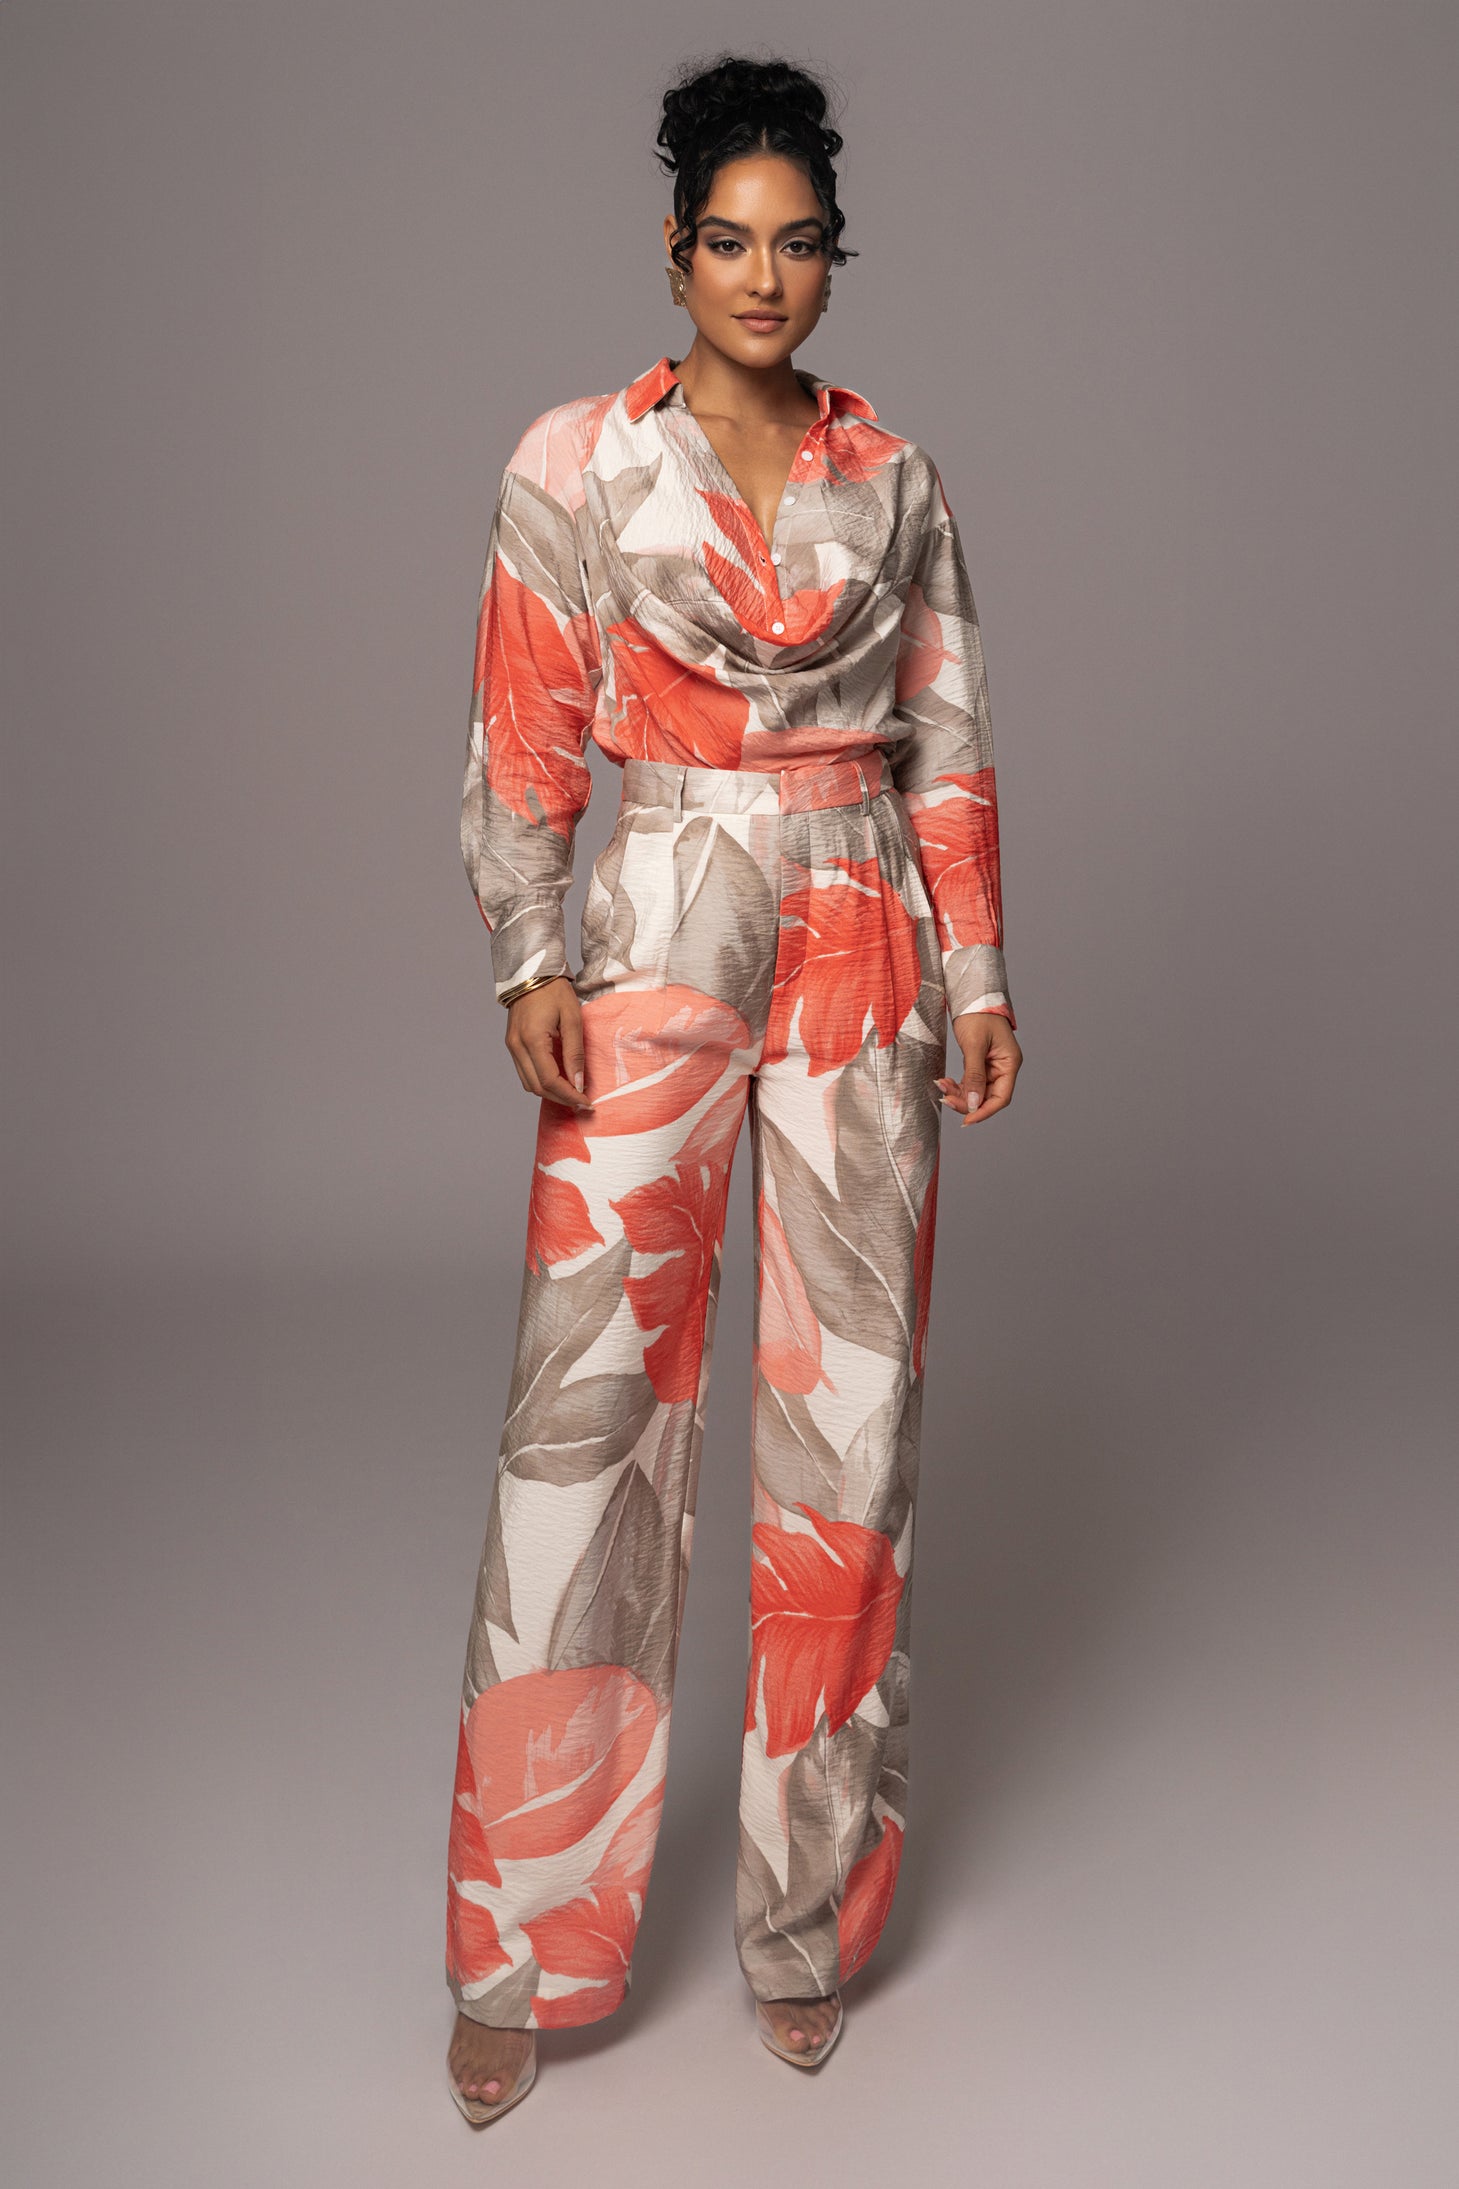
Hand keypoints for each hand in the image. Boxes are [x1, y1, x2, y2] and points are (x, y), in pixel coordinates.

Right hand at [505, 977, 592, 1110]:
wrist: (532, 973)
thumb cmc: (554, 991)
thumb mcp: (572, 1018)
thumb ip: (574, 1053)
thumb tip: (578, 1083)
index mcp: (531, 1040)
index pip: (549, 1080)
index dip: (568, 1096)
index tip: (586, 1103)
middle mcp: (517, 1047)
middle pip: (537, 1087)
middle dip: (561, 1099)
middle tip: (582, 1103)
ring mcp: (512, 1046)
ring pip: (529, 1083)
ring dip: (550, 1092)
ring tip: (573, 1093)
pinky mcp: (512, 1044)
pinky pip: (525, 1072)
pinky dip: (541, 1081)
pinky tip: (559, 1079)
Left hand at [936, 1011, 1022, 1127]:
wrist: (971, 996)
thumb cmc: (978, 1015)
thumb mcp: (974, 1045)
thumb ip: (974, 1075)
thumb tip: (973, 1103)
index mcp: (1009, 1063)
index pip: (1001, 1097)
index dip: (984, 1111)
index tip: (967, 1120)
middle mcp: (1003, 1067)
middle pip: (988, 1096)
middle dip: (966, 1101)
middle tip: (946, 1100)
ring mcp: (992, 1066)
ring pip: (976, 1091)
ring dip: (959, 1093)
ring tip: (941, 1086)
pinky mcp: (980, 1063)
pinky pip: (970, 1081)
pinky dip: (957, 1085)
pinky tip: (944, 1082)